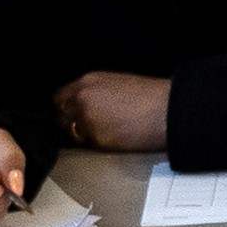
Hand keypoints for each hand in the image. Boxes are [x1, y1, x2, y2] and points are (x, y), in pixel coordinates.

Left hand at [56, 69, 171, 153]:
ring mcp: (87, 120)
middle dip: (69, 122)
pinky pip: (88, 145)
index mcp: (87, 82)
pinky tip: (111, 140)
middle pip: (60, 116)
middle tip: (85, 128)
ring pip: (72, 133)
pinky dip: (95, 144)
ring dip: (82, 135)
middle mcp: (82, 99)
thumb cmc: (150, 95)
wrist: (167, 111)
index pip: (59, 97)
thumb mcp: (117, 83)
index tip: (72, 114)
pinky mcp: (97, 140)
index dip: (66, 108)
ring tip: (102, 135)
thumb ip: (95, 92)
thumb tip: (87, 104)